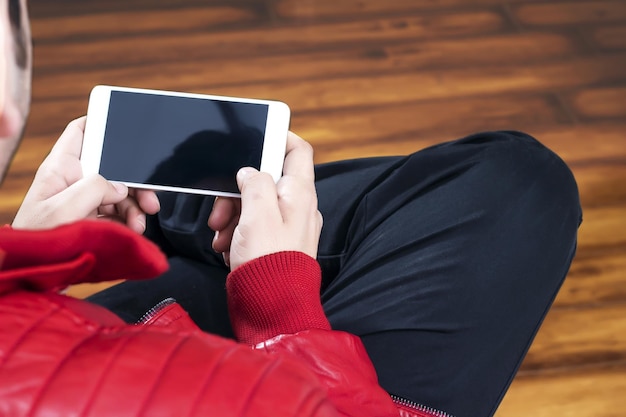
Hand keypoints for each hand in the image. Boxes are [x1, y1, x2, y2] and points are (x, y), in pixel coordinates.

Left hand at [12, 117, 159, 232]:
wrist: (36, 273)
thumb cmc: (38, 240)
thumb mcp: (63, 209)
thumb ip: (94, 188)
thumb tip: (120, 188)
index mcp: (60, 169)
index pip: (80, 133)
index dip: (102, 122)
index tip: (127, 126)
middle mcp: (73, 181)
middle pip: (112, 167)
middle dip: (134, 182)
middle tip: (150, 198)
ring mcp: (82, 201)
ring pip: (119, 193)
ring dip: (135, 207)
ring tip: (138, 224)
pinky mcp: (90, 220)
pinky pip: (118, 215)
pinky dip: (130, 222)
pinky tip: (132, 231)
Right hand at [208, 131, 322, 270]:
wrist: (271, 307)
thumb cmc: (268, 263)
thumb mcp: (257, 213)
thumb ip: (254, 182)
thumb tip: (250, 171)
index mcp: (299, 193)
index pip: (297, 151)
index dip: (279, 137)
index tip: (255, 137)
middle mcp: (298, 207)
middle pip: (266, 179)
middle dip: (238, 191)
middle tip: (222, 211)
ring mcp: (288, 226)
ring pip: (255, 204)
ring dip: (233, 215)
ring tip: (222, 237)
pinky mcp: (276, 243)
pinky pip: (254, 226)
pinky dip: (238, 233)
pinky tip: (228, 248)